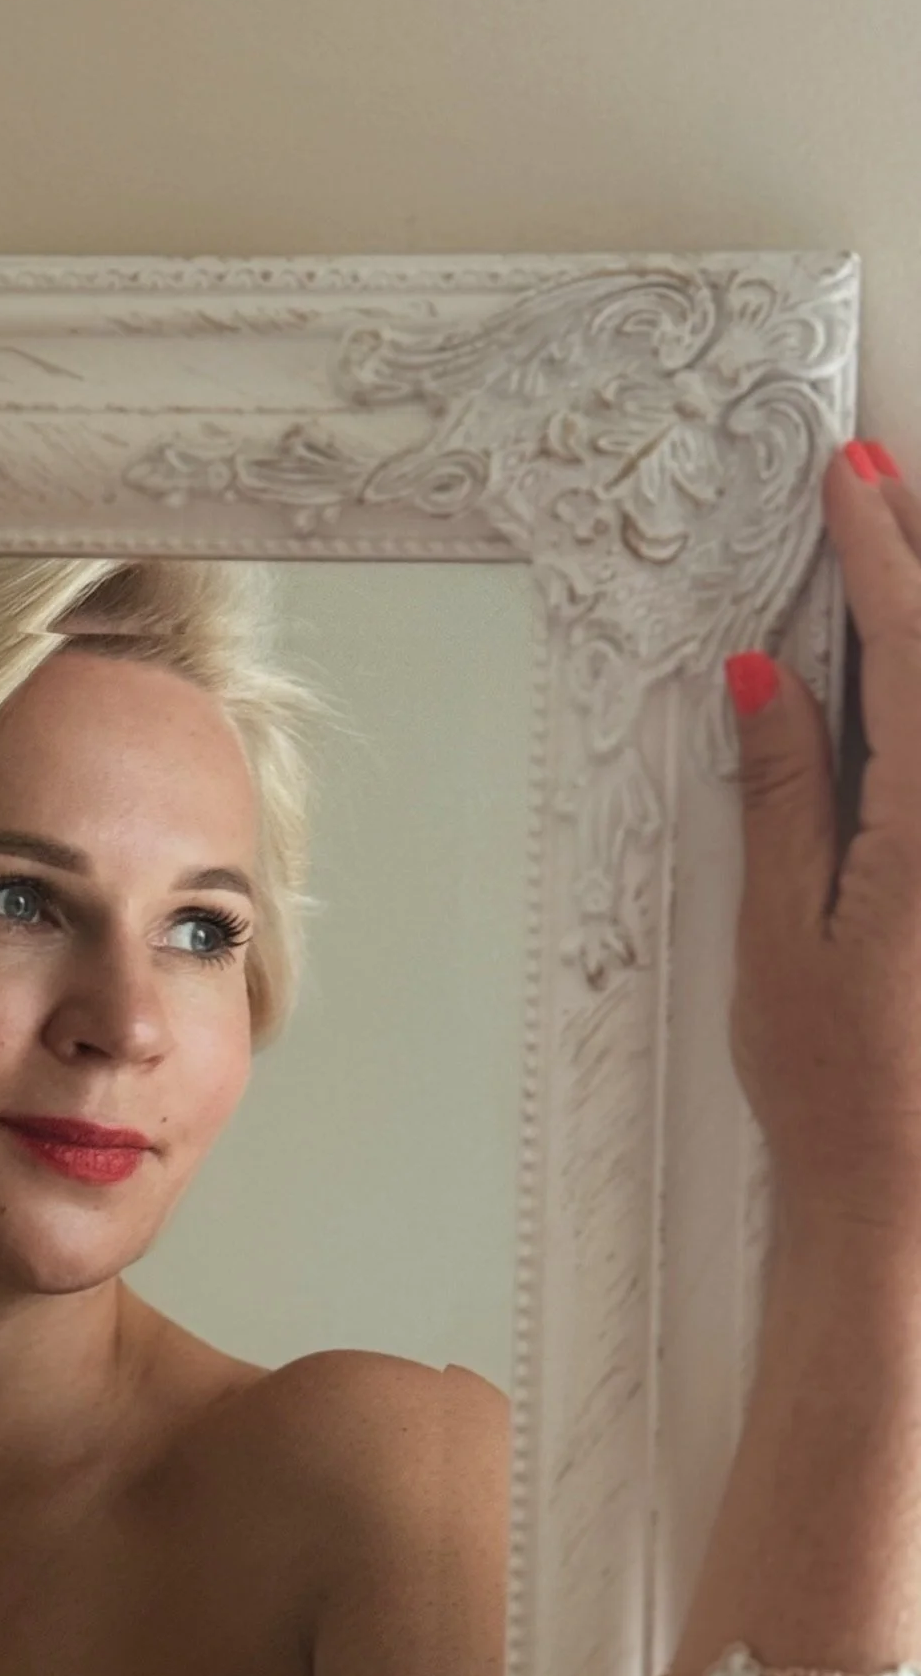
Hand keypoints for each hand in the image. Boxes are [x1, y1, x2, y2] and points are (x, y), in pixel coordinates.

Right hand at [727, 440, 920, 1236]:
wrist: (911, 1192)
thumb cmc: (842, 1085)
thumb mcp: (787, 935)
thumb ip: (787, 794)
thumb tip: (769, 677)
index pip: (912, 649)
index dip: (878, 553)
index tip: (850, 483)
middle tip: (886, 484)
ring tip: (911, 560)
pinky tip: (913, 693)